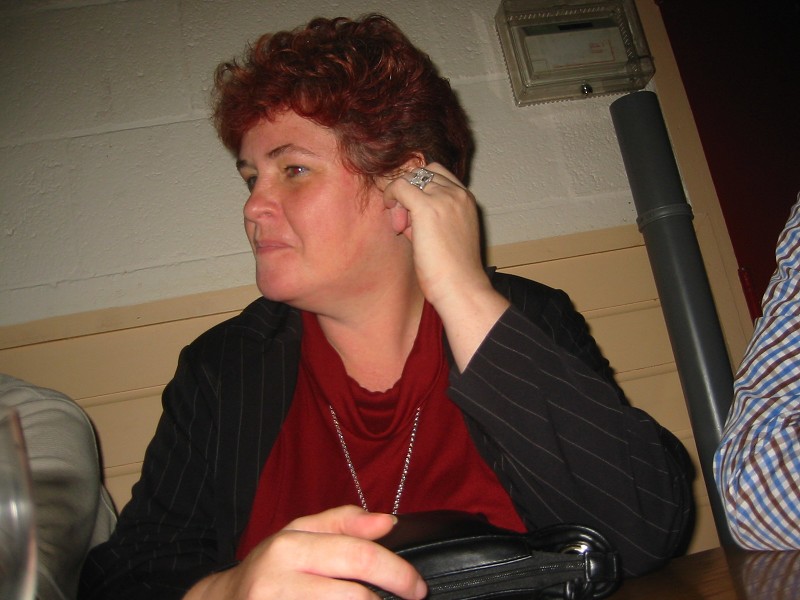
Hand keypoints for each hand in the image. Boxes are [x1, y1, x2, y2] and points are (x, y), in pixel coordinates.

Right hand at [184, 506, 426, 599]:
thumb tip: (387, 522)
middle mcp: (278, 581)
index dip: (397, 573)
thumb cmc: (267, 569)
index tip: (417, 586)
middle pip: (355, 596)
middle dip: (391, 598)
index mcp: (290, 546)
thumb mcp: (297, 535)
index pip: (358, 556)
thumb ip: (342, 524)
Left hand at [383, 164, 508, 369]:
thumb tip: (404, 216)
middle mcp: (457, 193)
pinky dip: (390, 198)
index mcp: (466, 199)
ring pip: (409, 178)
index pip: (437, 174)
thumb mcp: (446, 237)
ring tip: (400, 225)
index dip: (418, 189)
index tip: (410, 214)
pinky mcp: (427, 207)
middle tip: (402, 221)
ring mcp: (443, 198)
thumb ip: (429, 221)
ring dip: (398, 197)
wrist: (461, 288)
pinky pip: (399, 187)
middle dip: (408, 191)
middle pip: (421, 173)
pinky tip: (394, 222)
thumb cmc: (453, 272)